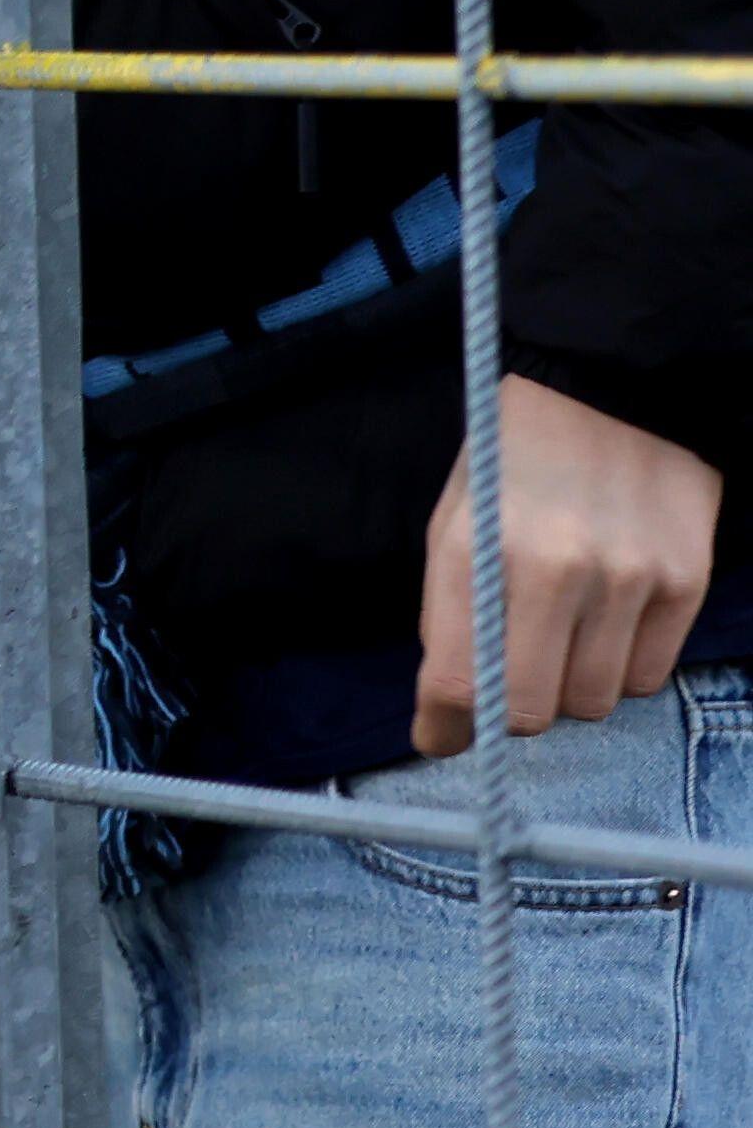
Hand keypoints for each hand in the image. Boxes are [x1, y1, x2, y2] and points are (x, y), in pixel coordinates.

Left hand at [413, 375, 719, 756]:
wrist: (609, 390)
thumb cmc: (513, 461)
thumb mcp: (455, 522)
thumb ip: (452, 611)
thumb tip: (450, 707)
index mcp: (478, 552)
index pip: (460, 681)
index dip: (445, 727)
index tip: (442, 738)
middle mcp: (556, 571)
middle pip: (532, 709)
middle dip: (510, 710)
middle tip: (506, 683)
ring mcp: (628, 578)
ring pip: (594, 701)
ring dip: (569, 687)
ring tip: (561, 635)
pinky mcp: (686, 581)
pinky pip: (648, 675)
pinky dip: (620, 667)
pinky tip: (607, 623)